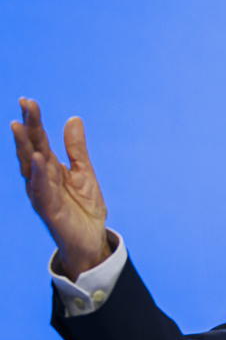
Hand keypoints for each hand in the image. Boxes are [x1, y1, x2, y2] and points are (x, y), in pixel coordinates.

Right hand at [12, 98, 111, 277]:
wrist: (92, 238)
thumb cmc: (84, 207)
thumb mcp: (83, 172)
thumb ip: (76, 149)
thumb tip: (73, 119)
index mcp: (49, 168)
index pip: (39, 141)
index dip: (34, 122)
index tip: (28, 101)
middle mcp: (40, 178)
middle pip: (31, 148)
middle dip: (27, 127)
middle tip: (25, 105)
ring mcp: (42, 192)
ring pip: (29, 166)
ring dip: (24, 146)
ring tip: (19, 126)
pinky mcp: (48, 208)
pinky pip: (41, 188)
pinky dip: (38, 173)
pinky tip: (36, 158)